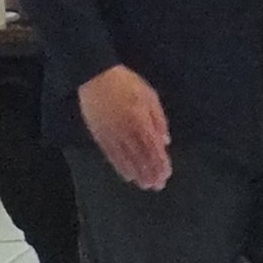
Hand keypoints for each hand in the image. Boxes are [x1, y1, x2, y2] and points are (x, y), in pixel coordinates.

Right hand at [78, 64, 171, 191]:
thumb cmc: (126, 83)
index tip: (166, 175)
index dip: (160, 163)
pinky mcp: (100, 136)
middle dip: (151, 173)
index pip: (153, 148)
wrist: (96, 76)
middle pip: (141, 157)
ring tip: (145, 185)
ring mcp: (112, 135)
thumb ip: (159, 119)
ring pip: (127, 160)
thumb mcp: (149, 95)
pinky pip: (112, 156)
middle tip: (158, 186)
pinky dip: (120, 167)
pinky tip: (127, 176)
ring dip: (138, 174)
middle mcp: (127, 131)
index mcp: (141, 121)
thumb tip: (166, 141)